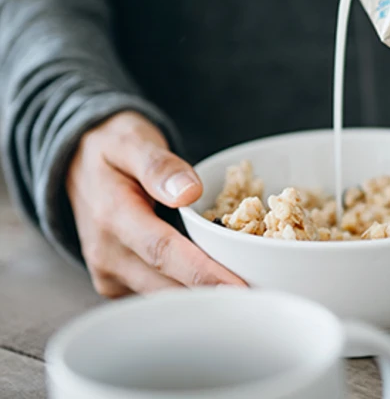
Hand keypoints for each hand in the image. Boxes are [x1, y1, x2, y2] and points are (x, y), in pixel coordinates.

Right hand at [67, 111, 244, 296]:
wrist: (79, 162)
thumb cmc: (112, 148)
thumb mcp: (132, 141)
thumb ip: (159, 165)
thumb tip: (189, 192)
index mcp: (112, 216)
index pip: (162, 251)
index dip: (202, 273)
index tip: (238, 289)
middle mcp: (107, 254)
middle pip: (167, 284)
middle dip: (213, 294)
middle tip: (261, 297)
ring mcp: (110, 272)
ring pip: (163, 296)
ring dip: (204, 297)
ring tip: (249, 294)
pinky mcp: (118, 281)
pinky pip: (158, 293)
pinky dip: (189, 292)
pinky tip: (219, 285)